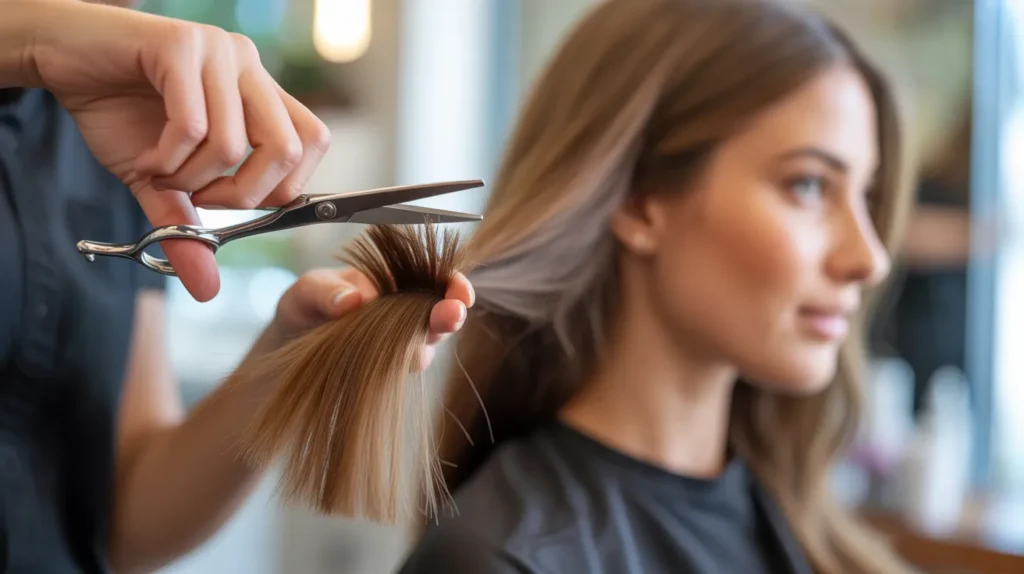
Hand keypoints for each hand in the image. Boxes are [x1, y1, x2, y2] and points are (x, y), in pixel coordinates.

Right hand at [25, 0, 329, 301]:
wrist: (62, 58)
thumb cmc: (120, 113)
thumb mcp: (161, 183)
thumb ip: (188, 230)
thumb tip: (206, 289)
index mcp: (260, 92)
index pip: (313, 143)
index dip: (280, 187)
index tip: (229, 200)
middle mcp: (249, 67)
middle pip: (287, 150)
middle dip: (241, 195)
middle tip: (198, 197)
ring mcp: (219, 52)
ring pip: (233, 145)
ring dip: (190, 179)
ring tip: (159, 171)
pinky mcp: (181, 44)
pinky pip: (192, 125)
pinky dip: (166, 158)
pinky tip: (146, 158)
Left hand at [263, 269, 474, 371]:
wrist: (286, 352)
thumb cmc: (301, 311)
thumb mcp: (304, 293)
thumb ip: (325, 291)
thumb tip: (353, 299)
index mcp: (391, 281)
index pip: (434, 278)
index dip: (454, 285)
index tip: (460, 295)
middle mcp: (403, 312)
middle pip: (439, 313)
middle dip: (449, 315)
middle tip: (450, 316)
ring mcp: (399, 344)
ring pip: (425, 346)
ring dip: (421, 345)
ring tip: (405, 346)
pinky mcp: (389, 371)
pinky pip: (402, 371)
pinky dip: (397, 369)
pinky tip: (380, 367)